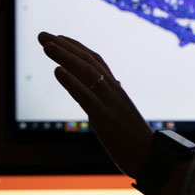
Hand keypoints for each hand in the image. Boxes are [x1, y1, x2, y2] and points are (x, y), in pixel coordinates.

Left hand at [37, 32, 153, 177]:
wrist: (152, 158)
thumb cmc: (137, 142)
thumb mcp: (121, 117)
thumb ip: (111, 103)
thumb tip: (106, 95)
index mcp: (116, 91)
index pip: (95, 61)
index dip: (76, 48)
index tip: (58, 39)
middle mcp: (113, 91)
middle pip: (87, 61)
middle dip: (63, 46)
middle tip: (42, 35)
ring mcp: (109, 103)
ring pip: (86, 72)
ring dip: (64, 57)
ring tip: (46, 46)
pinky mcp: (105, 118)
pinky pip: (86, 96)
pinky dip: (71, 82)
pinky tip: (57, 71)